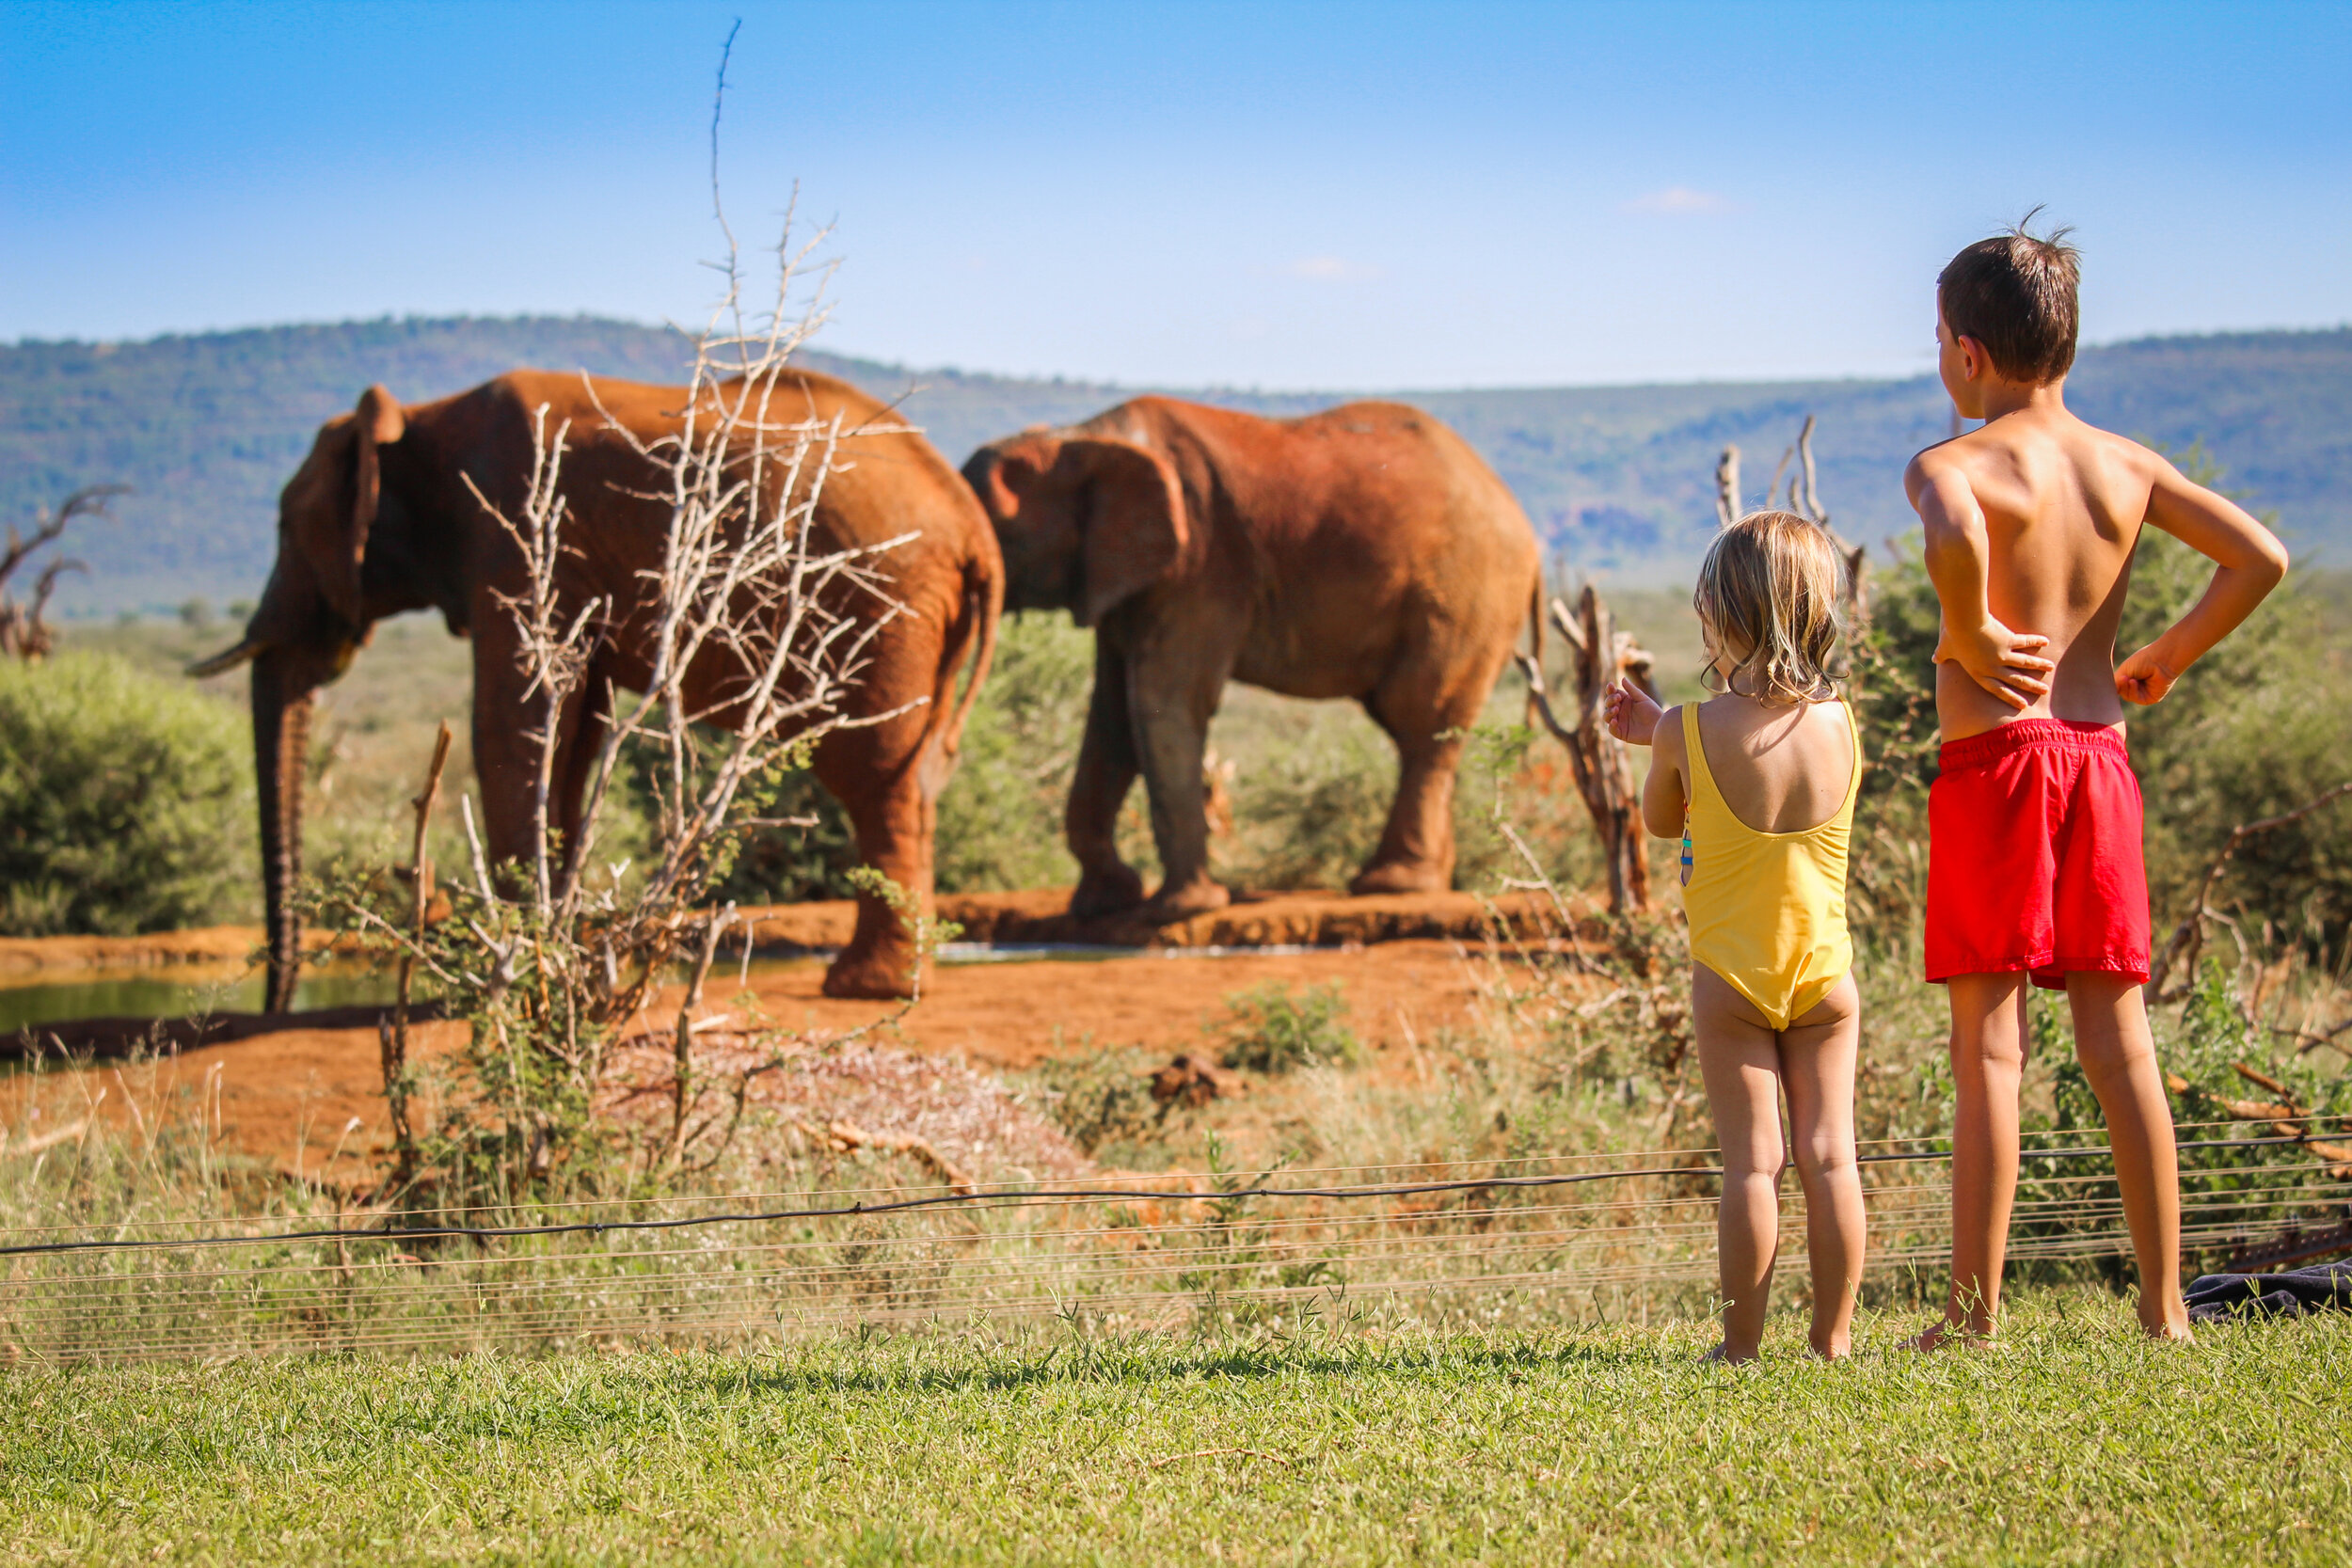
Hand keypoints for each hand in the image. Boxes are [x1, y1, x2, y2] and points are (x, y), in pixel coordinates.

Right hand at [1603, 678, 1663, 744]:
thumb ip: (1631, 689)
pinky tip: (1615, 721)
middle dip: (1610, 700)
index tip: (1611, 686)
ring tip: (1616, 709)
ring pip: (1606, 716)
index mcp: (1624, 701)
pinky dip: (1611, 725)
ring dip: (1608, 712)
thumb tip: (1623, 678)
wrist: (1659, 726)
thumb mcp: (1642, 698)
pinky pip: (1611, 729)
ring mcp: (1619, 721)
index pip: (1613, 694)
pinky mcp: (1620, 732)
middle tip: (1617, 698)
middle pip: (1608, 704)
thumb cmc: (1652, 711)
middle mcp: (1619, 710)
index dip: (1610, 690)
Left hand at [1934, 617, 2053, 709]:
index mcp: (1979, 673)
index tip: (2023, 704)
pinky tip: (2046, 642)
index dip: (2011, 697)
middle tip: (2044, 690)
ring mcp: (2002, 655)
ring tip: (2051, 668)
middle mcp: (1993, 667)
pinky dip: (2036, 641)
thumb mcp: (1945, 649)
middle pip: (2016, 680)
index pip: (1997, 690)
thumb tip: (1934, 659)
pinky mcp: (2009, 641)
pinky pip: (2026, 643)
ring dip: (2039, 666)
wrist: (1963, 622)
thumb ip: (1942, 656)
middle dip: (2031, 686)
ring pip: (2025, 663)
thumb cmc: (1952, 635)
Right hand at [2115, 644, 2179, 705]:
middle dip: (2120, 685)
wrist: (2161, 659)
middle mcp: (2138, 686)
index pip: (2118, 685)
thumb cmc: (2144, 660)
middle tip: (2122, 678)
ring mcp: (2144, 692)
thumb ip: (2115, 683)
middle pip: (2122, 692)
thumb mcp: (2124, 671)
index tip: (2110, 678)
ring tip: (2127, 679)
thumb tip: (2108, 693)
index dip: (2114, 683)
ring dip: (2126, 688)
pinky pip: (2137, 699)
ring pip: (2128, 696)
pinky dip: (2133, 692)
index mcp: (2131, 677)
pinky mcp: (2151, 698)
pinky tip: (2133, 682)